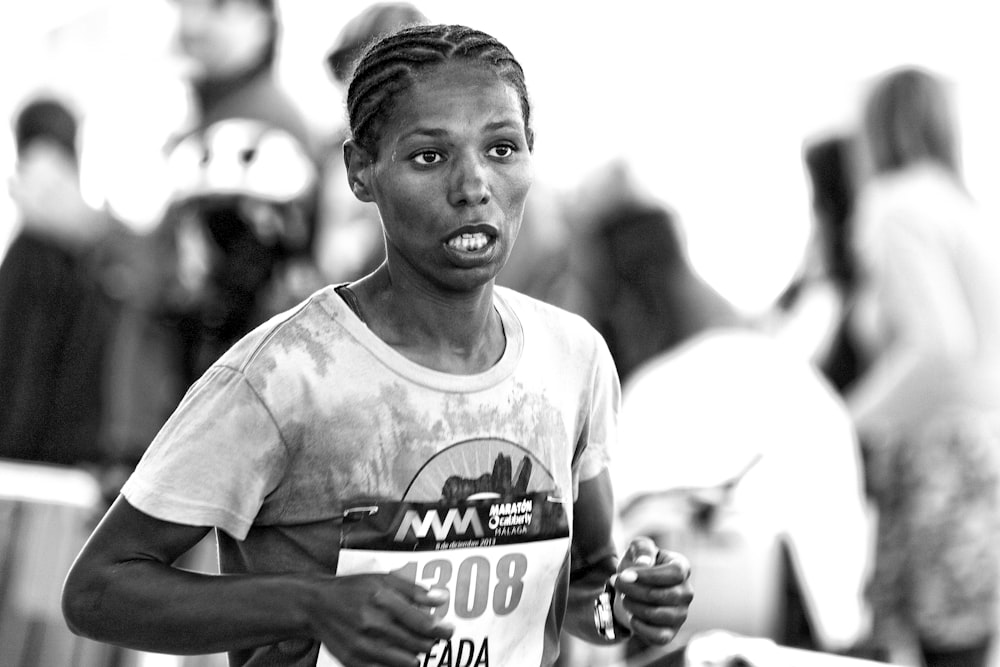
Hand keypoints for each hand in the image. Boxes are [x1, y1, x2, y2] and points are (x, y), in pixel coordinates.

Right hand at [312, 570, 453, 665]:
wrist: (316, 606)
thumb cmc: (353, 589)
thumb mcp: (383, 580)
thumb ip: (414, 590)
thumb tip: (443, 598)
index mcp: (383, 600)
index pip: (423, 624)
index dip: (441, 630)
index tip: (449, 630)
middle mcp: (373, 624)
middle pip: (418, 645)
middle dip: (430, 643)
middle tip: (430, 637)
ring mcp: (364, 646)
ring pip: (407, 662)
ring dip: (416, 656)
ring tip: (415, 646)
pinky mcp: (355, 662)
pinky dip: (397, 666)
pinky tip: (398, 655)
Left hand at [611, 536, 692, 645]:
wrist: (631, 588)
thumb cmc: (637, 564)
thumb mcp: (637, 548)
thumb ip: (642, 548)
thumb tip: (644, 563)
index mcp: (682, 568)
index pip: (674, 574)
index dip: (648, 576)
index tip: (624, 575)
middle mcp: (686, 592)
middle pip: (661, 595)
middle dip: (633, 590)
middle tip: (617, 583)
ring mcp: (681, 614)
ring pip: (657, 615)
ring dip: (633, 606)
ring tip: (625, 598)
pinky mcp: (671, 632)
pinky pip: (657, 636)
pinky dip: (639, 626)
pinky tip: (632, 615)